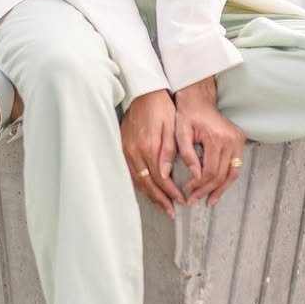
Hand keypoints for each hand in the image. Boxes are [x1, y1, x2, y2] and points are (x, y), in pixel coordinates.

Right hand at [120, 90, 185, 218]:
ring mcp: (126, 150)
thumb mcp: (170, 126)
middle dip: (160, 200)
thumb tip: (165, 175)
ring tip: (161, 205)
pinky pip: (130, 172)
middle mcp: (134, 152)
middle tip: (171, 211)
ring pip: (137, 180)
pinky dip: (139, 184)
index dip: (170, 192)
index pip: (160, 178)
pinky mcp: (123, 147)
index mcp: (148, 146)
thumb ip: (168, 151)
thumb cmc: (161, 107)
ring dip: (149, 195)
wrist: (143, 91)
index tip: (181, 200)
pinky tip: (147, 189)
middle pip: (147, 184)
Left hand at [174, 79, 245, 205]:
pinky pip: (235, 166)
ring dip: (220, 189)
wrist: (199, 99)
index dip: (198, 184)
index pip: (210, 170)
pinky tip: (218, 190)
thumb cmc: (186, 114)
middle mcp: (231, 139)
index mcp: (216, 137)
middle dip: (207, 190)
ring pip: (232, 173)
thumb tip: (195, 176)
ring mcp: (238, 140)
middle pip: (221, 174)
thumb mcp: (180, 133)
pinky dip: (227, 180)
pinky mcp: (240, 140)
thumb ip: (187, 155)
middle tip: (193, 200)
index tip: (187, 191)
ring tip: (208, 201)